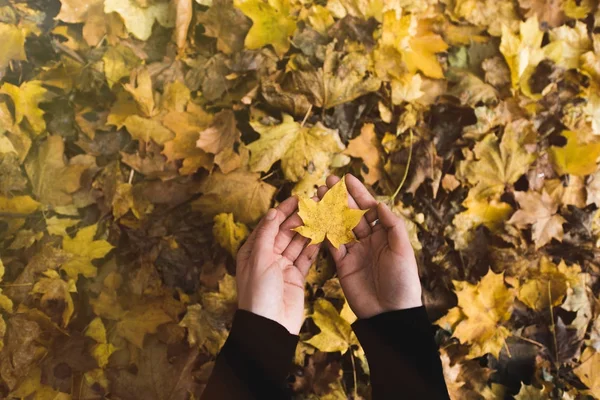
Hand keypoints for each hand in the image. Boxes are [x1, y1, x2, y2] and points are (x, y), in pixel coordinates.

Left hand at [236, 196, 320, 333]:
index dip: (282, 211)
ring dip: (307, 230)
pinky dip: (313, 247)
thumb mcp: (259, 259)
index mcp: (253, 251)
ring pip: (296, 244)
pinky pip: (305, 258)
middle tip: (314, 205)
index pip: (269, 225)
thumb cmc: (258, 292)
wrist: (270, 325)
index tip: (296, 199)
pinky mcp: (296, 277)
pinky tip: (321, 235)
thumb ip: (267, 234)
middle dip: (298, 219)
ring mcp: (283, 267)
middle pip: (284, 233)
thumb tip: (272, 212)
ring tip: (321, 215)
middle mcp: (268, 257)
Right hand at [317, 174, 421, 318]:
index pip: (369, 209)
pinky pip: (331, 245)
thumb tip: (380, 204)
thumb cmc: (403, 281)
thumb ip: (392, 226)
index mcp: (385, 234)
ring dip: (328, 210)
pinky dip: (323, 231)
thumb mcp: (402, 250)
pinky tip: (315, 217)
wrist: (390, 313)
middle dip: (340, 197)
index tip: (347, 178)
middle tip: (327, 181)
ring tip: (317, 194)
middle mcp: (369, 240)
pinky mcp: (342, 265)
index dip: (358, 193)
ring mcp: (354, 252)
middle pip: (351, 214)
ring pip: (339, 226)